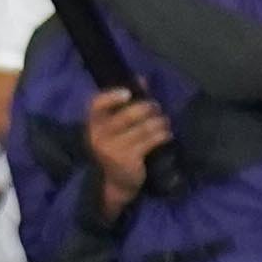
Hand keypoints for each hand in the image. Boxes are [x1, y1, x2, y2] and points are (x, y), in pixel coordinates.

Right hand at [82, 90, 172, 205]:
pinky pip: (150, 140)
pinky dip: (162, 134)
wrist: (116, 183)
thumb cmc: (117, 147)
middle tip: (157, 107)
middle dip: (147, 107)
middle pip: (127, 115)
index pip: (96, 105)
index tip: (129, 93)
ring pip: (143, 128)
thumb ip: (126, 103)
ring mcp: (114, 149)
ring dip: (159, 121)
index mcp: (94, 124)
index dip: (112, 96)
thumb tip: (142, 79)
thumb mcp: (115, 127)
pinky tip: (167, 134)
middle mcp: (100, 136)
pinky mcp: (129, 160)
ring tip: (165, 121)